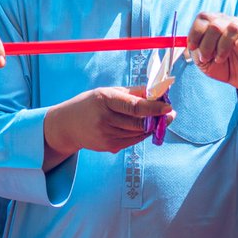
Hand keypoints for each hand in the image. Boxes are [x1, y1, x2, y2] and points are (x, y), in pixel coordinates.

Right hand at [43, 86, 172, 168]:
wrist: (67, 126)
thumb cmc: (90, 104)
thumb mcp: (107, 91)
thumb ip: (132, 92)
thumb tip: (157, 91)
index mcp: (104, 99)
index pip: (134, 106)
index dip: (154, 108)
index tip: (168, 106)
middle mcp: (104, 118)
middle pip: (139, 122)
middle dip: (158, 118)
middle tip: (170, 113)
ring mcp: (106, 135)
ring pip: (138, 133)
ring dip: (152, 126)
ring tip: (159, 118)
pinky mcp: (108, 146)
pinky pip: (133, 140)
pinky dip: (143, 133)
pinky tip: (146, 126)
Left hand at [187, 12, 237, 95]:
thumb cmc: (220, 66)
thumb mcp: (202, 61)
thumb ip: (196, 50)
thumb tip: (190, 43)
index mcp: (212, 24)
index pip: (202, 18)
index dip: (195, 33)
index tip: (193, 48)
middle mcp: (227, 22)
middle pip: (215, 25)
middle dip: (207, 45)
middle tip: (207, 58)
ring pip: (232, 28)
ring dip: (223, 47)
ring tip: (220, 59)